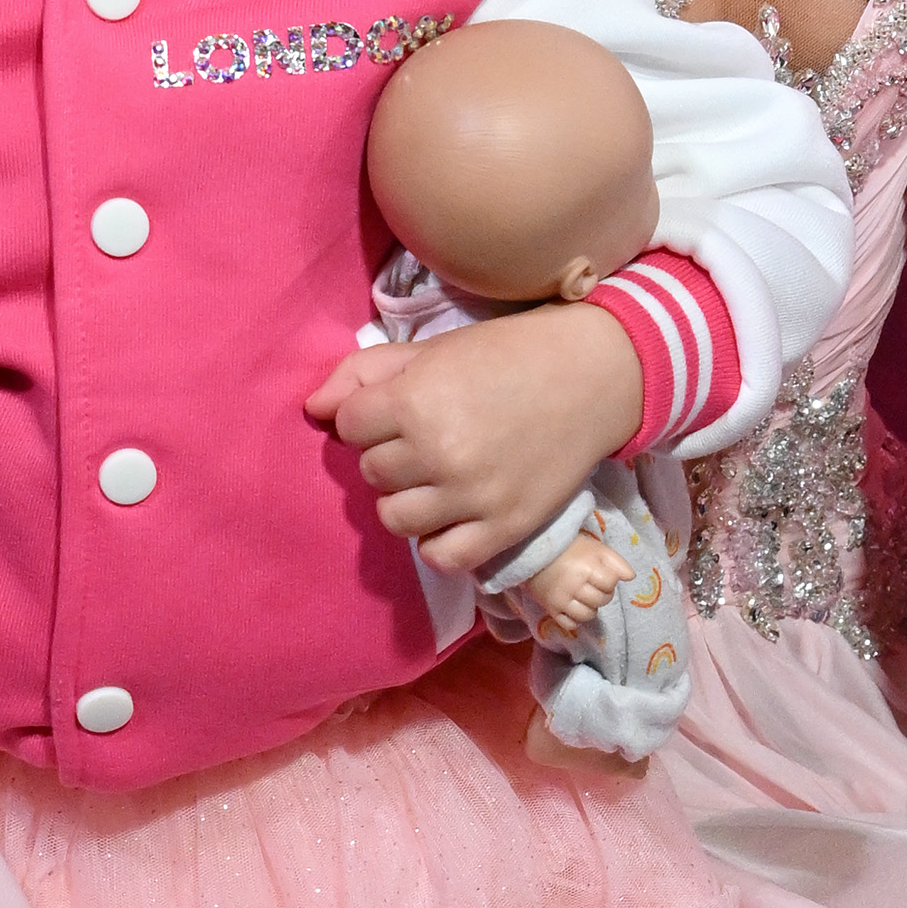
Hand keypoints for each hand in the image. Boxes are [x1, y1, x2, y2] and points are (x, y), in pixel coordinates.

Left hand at [304, 305, 643, 572]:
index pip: (349, 425)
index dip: (369, 414)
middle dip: (390, 453)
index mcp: (416, 401)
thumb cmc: (507, 354)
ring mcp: (472, 497)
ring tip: (437, 476)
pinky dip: (438, 540)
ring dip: (408, 498)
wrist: (592, 375)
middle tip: (428, 436)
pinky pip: (440, 557)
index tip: (401, 406)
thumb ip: (364, 373)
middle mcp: (439, 453)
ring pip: (396, 518)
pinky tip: (453, 513)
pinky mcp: (504, 528)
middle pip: (371, 472)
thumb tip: (314, 410)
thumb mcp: (432, 350)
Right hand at [524, 528, 625, 639]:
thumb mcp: (596, 548)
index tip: (601, 575)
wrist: (535, 551)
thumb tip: (631, 577)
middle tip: (594, 586)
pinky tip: (574, 608)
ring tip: (585, 598)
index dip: (609, 580)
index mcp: (586, 567)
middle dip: (602, 595)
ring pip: (587, 616)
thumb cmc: (570, 548)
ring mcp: (561, 600)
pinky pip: (570, 625)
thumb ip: (616, 561)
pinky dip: (575, 620)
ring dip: (591, 609)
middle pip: (600, 601)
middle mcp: (574, 586)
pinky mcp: (550, 609)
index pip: (610, 584)